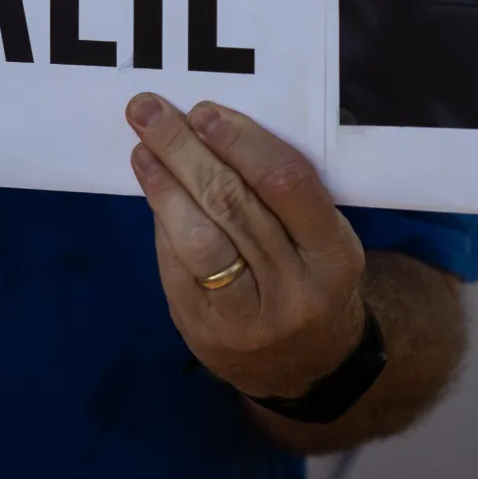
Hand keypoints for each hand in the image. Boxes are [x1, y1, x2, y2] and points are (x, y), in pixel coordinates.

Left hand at [126, 94, 366, 400]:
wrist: (307, 367)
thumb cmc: (312, 277)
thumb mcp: (322, 239)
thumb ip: (279, 194)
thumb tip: (210, 130)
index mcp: (334, 256)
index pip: (286, 184)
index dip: (241, 142)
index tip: (205, 111)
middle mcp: (294, 291)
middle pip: (233, 205)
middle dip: (186, 150)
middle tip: (151, 111)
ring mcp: (246, 319)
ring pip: (199, 238)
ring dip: (164, 184)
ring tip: (143, 146)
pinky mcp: (204, 334)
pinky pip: (177, 266)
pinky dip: (162, 219)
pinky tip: (152, 186)